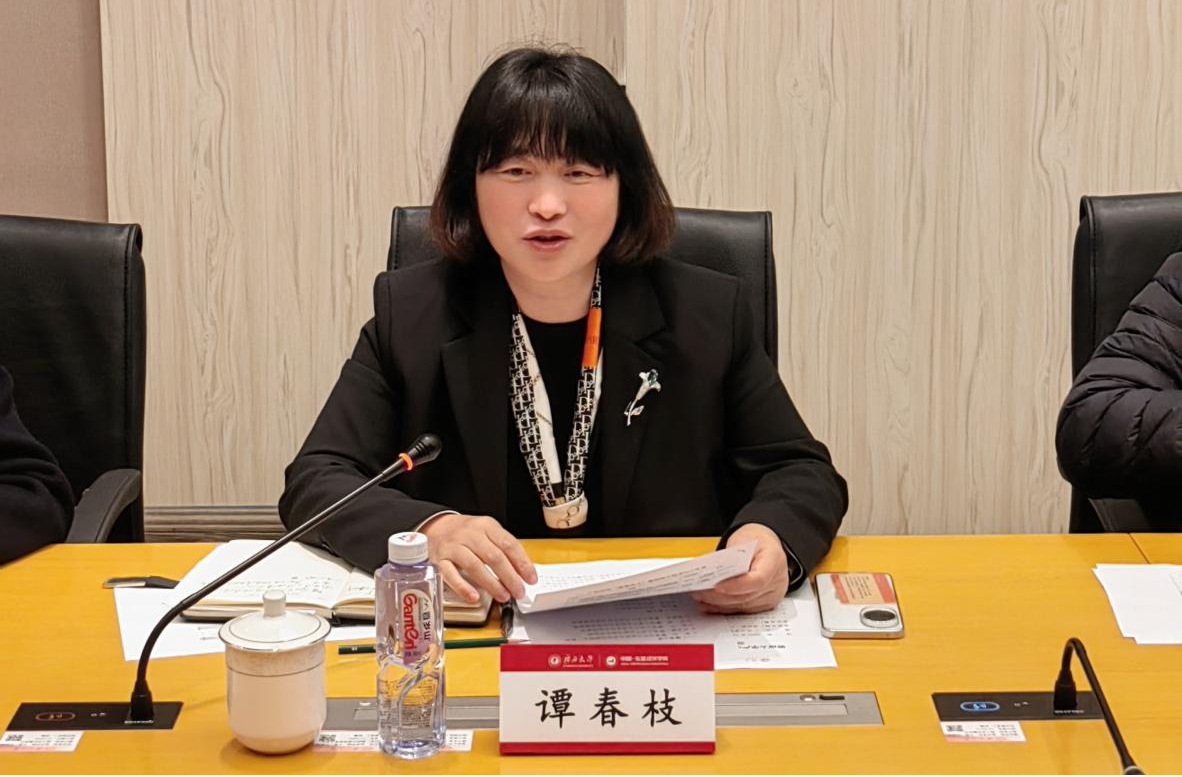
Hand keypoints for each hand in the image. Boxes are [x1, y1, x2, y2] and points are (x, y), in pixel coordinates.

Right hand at [420, 514, 537, 603]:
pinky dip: (463, 587)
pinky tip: (474, 597)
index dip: (522, 563)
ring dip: (491, 584)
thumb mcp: (488, 532)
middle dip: (509, 577)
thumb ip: (503, 548)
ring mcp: (454, 547)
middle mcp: (470, 535)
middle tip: (519, 591)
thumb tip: (522, 571)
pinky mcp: (440, 560)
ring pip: (474, 566)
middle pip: (494, 556)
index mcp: (487, 526)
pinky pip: (451, 575)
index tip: (531, 578)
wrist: (437, 526)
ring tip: (503, 596)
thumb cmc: (468, 534)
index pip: (508, 544)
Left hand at [692, 523, 788, 613]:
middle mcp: (777, 581)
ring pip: (744, 606)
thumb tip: (712, 573)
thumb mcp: (743, 539)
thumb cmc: (755, 540)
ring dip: (720, 604)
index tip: (717, 586)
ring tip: (701, 597)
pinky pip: (744, 610)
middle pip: (747, 596)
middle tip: (700, 592)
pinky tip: (710, 605)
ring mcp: (773, 595)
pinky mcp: (765, 604)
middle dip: (720, 597)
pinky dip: (725, 608)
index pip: (758, 579)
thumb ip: (731, 557)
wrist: (766, 546)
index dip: (737, 586)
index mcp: (774, 560)